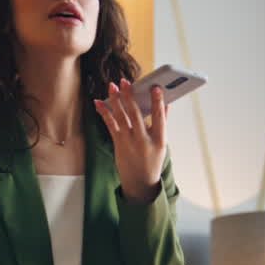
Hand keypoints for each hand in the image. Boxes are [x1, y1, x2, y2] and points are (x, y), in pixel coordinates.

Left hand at [93, 78, 166, 204]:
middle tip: (125, 81)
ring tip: (112, 86)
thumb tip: (165, 103)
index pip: (159, 118)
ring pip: (121, 118)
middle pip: (136, 115)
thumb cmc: (153, 160)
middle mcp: (143, 141)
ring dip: (115, 100)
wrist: (140, 183)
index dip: (157, 102)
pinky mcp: (118, 145)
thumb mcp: (162, 144)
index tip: (155, 87)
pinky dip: (104, 113)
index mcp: (159, 140)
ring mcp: (129, 143)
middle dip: (130, 96)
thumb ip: (162, 123)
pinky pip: (110, 125)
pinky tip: (99, 102)